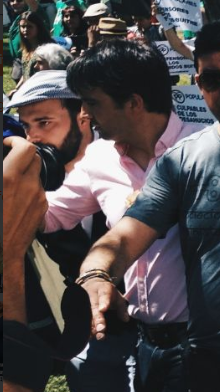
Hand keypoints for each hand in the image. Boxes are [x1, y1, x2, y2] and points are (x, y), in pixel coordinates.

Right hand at [3, 138, 46, 257]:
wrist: (2, 251)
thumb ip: (2, 173)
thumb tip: (5, 164)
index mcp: (9, 180)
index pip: (25, 148)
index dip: (16, 141)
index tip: (7, 143)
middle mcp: (28, 185)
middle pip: (34, 157)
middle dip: (22, 153)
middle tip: (10, 155)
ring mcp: (38, 196)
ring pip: (36, 173)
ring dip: (25, 170)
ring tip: (10, 178)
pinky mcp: (42, 207)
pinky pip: (38, 189)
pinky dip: (28, 186)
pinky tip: (15, 195)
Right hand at [83, 277, 128, 339]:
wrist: (91, 283)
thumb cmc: (107, 292)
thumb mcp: (117, 296)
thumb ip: (122, 308)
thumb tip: (125, 320)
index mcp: (103, 289)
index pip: (104, 295)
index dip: (103, 302)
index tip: (103, 309)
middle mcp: (91, 295)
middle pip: (93, 307)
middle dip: (97, 319)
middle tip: (101, 329)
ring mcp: (83, 301)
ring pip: (86, 314)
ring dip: (91, 326)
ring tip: (96, 335)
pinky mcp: (77, 308)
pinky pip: (80, 318)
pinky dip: (84, 327)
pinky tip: (88, 336)